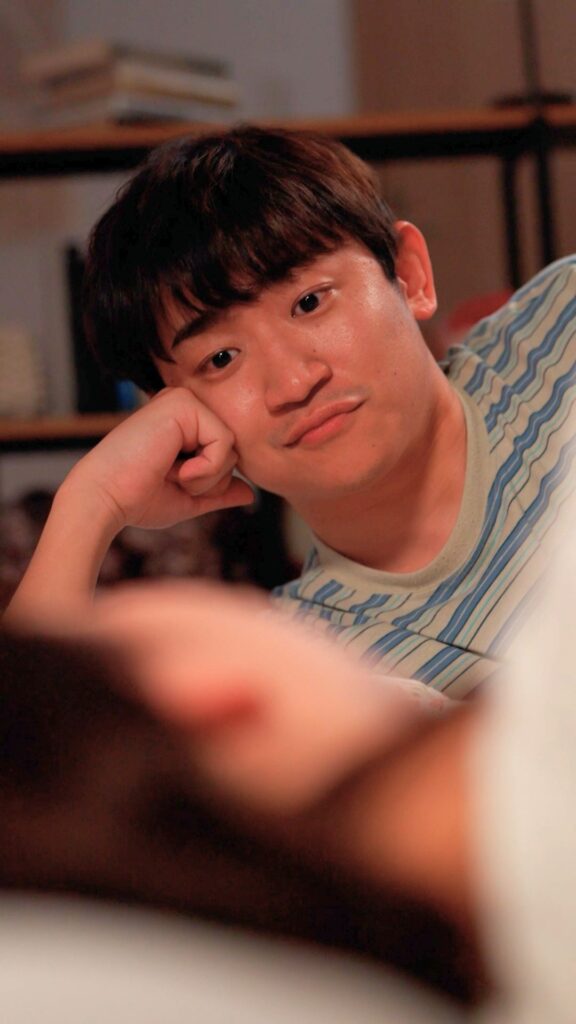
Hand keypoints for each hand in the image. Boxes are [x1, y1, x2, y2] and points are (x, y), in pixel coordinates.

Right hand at [65, 387, 254, 531]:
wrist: (103, 499)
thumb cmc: (135, 500)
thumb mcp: (186, 498)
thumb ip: (218, 492)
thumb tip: (250, 493)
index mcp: (181, 423)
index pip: (225, 453)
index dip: (209, 482)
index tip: (172, 484)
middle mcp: (183, 406)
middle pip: (233, 449)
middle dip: (211, 480)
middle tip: (172, 481)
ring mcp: (182, 400)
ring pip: (232, 446)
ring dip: (207, 477)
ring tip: (170, 475)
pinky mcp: (183, 403)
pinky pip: (224, 443)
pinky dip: (206, 469)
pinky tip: (175, 470)